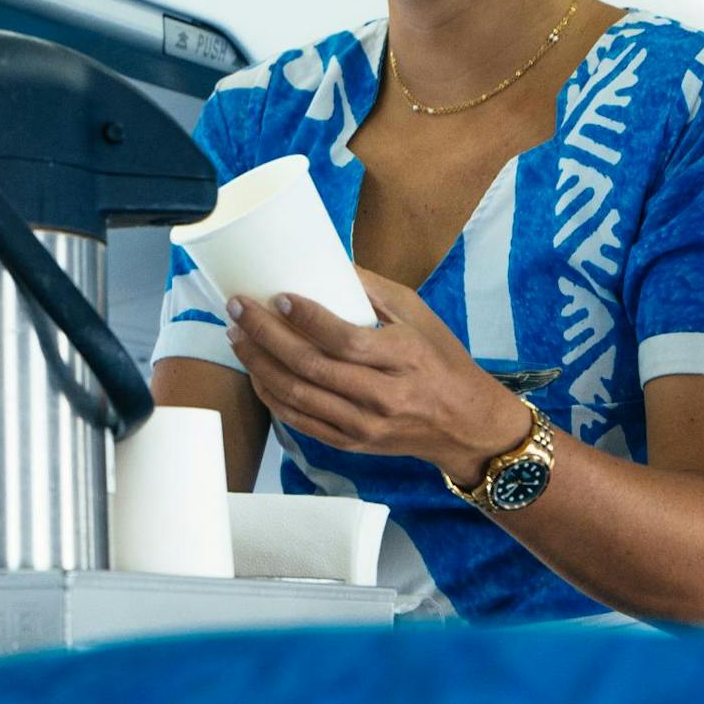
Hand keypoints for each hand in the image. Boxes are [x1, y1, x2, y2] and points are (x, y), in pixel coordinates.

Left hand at [225, 271, 532, 482]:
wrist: (465, 425)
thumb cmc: (442, 361)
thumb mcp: (420, 316)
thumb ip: (374, 290)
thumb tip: (328, 261)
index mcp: (405, 358)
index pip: (345, 340)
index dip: (307, 319)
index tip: (278, 297)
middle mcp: (383, 395)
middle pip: (311, 366)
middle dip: (265, 335)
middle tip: (238, 309)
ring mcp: (365, 424)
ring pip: (298, 396)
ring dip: (259, 364)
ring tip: (237, 336)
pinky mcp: (352, 443)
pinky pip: (301, 421)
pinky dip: (272, 396)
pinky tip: (255, 372)